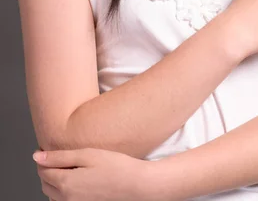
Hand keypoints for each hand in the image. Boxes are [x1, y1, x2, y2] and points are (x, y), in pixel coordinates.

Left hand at [33, 147, 157, 200]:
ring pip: (53, 194)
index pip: (42, 170)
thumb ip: (59, 157)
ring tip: (67, 166)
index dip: (43, 156)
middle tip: (57, 154)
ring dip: (53, 181)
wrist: (135, 185)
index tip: (47, 146)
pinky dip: (63, 191)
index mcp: (65, 184)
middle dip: (46, 168)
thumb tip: (37, 156)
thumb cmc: (115, 167)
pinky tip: (76, 179)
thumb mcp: (86, 155)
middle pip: (45, 183)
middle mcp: (66, 199)